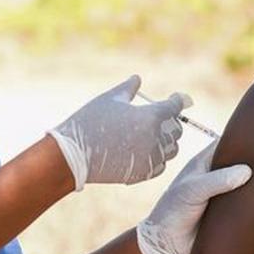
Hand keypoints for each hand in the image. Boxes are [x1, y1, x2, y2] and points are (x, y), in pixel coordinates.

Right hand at [47, 76, 188, 190]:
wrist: (73, 154)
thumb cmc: (90, 121)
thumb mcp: (109, 99)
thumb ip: (128, 88)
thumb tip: (137, 79)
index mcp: (150, 117)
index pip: (174, 107)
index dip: (178, 100)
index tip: (179, 98)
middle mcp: (155, 138)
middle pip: (176, 130)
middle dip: (172, 121)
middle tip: (165, 117)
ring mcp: (150, 158)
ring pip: (171, 149)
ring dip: (167, 141)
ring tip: (157, 134)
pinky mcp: (142, 174)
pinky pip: (160, 165)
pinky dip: (158, 158)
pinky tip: (148, 151)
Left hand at [136, 140, 252, 253]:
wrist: (168, 245)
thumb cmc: (173, 211)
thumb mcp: (193, 190)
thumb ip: (217, 180)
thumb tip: (246, 171)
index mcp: (205, 162)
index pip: (227, 144)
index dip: (243, 139)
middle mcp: (217, 175)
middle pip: (241, 163)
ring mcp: (224, 193)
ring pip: (247, 184)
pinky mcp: (231, 211)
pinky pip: (248, 204)